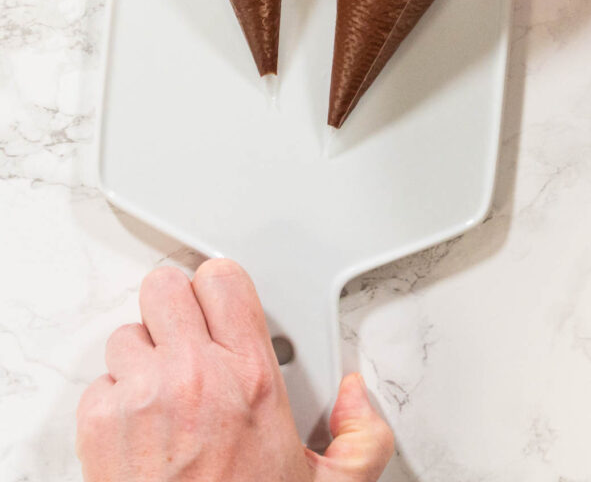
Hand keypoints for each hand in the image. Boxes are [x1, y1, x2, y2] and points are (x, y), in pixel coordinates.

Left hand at [77, 260, 392, 481]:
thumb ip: (362, 438)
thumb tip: (354, 397)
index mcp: (250, 379)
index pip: (222, 279)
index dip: (219, 290)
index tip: (222, 309)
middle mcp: (193, 376)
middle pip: (164, 287)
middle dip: (175, 310)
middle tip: (187, 341)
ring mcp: (142, 396)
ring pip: (127, 334)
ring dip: (143, 358)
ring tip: (165, 395)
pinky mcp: (101, 424)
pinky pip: (101, 383)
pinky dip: (115, 400)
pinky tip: (141, 430)